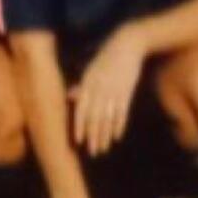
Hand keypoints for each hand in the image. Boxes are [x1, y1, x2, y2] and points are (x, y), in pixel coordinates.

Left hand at [72, 26, 146, 156]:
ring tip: (103, 148)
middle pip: (95, 117)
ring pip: (108, 118)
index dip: (80, 126)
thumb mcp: (91, 69)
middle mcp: (100, 88)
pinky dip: (119, 125)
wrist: (127, 45)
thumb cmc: (106, 57)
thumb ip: (82, 86)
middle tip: (93, 152)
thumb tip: (70, 97)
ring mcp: (114, 90)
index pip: (82, 109)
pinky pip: (122, 112)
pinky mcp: (127, 91)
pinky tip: (116, 137)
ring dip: (105, 135)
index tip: (79, 141)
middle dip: (94, 136)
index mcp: (88, 82)